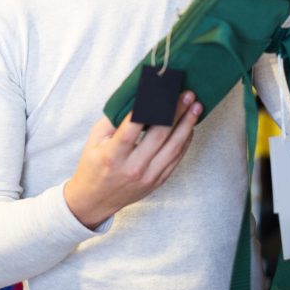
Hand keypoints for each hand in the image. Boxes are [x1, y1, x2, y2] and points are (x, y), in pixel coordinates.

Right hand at [64, 91, 201, 228]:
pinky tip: (190, 125)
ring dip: (187, 124)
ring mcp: (148, 176)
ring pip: (174, 146)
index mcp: (113, 155)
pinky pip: (177, 158)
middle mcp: (133, 167)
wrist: (95, 200)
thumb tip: (138, 96)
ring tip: (196, 106)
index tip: (161, 89)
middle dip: (176, 111)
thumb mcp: (95, 140)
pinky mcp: (158, 181)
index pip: (134, 126)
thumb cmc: (94, 165)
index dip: (149, 106)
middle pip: (160, 134)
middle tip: (187, 93)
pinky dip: (185, 140)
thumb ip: (115, 119)